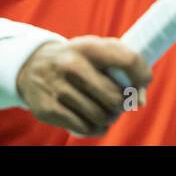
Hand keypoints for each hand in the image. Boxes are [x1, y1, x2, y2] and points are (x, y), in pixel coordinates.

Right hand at [16, 36, 151, 136]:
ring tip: (107, 113)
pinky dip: (95, 128)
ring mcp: (58, 88)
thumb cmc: (77, 60)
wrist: (32, 66)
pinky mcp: (48, 109)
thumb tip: (141, 100)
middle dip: (123, 104)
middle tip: (120, 103)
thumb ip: (123, 65)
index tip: (143, 84)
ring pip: (100, 115)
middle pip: (115, 97)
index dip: (142, 76)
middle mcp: (71, 65)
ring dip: (109, 118)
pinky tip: (94, 121)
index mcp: (88, 46)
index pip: (128, 60)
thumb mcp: (95, 50)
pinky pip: (84, 128)